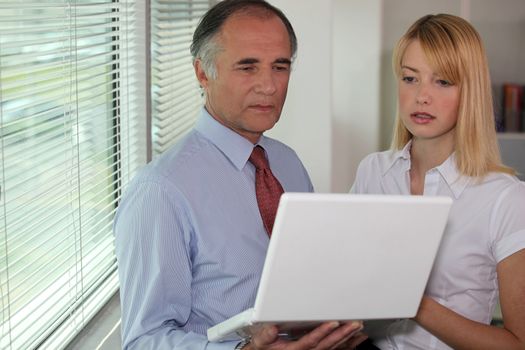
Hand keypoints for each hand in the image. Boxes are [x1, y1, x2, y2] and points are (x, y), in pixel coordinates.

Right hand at [248, 321, 364, 349]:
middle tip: (353, 324)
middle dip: (341, 334)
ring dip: (347, 338)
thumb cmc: (267, 347)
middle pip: (327, 345)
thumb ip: (266, 335)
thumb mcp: (262, 341)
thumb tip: (272, 328)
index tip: (332, 323)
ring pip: (334, 348)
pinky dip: (349, 345)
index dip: (322, 332)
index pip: (311, 341)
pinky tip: (358, 338)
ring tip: (358, 328)